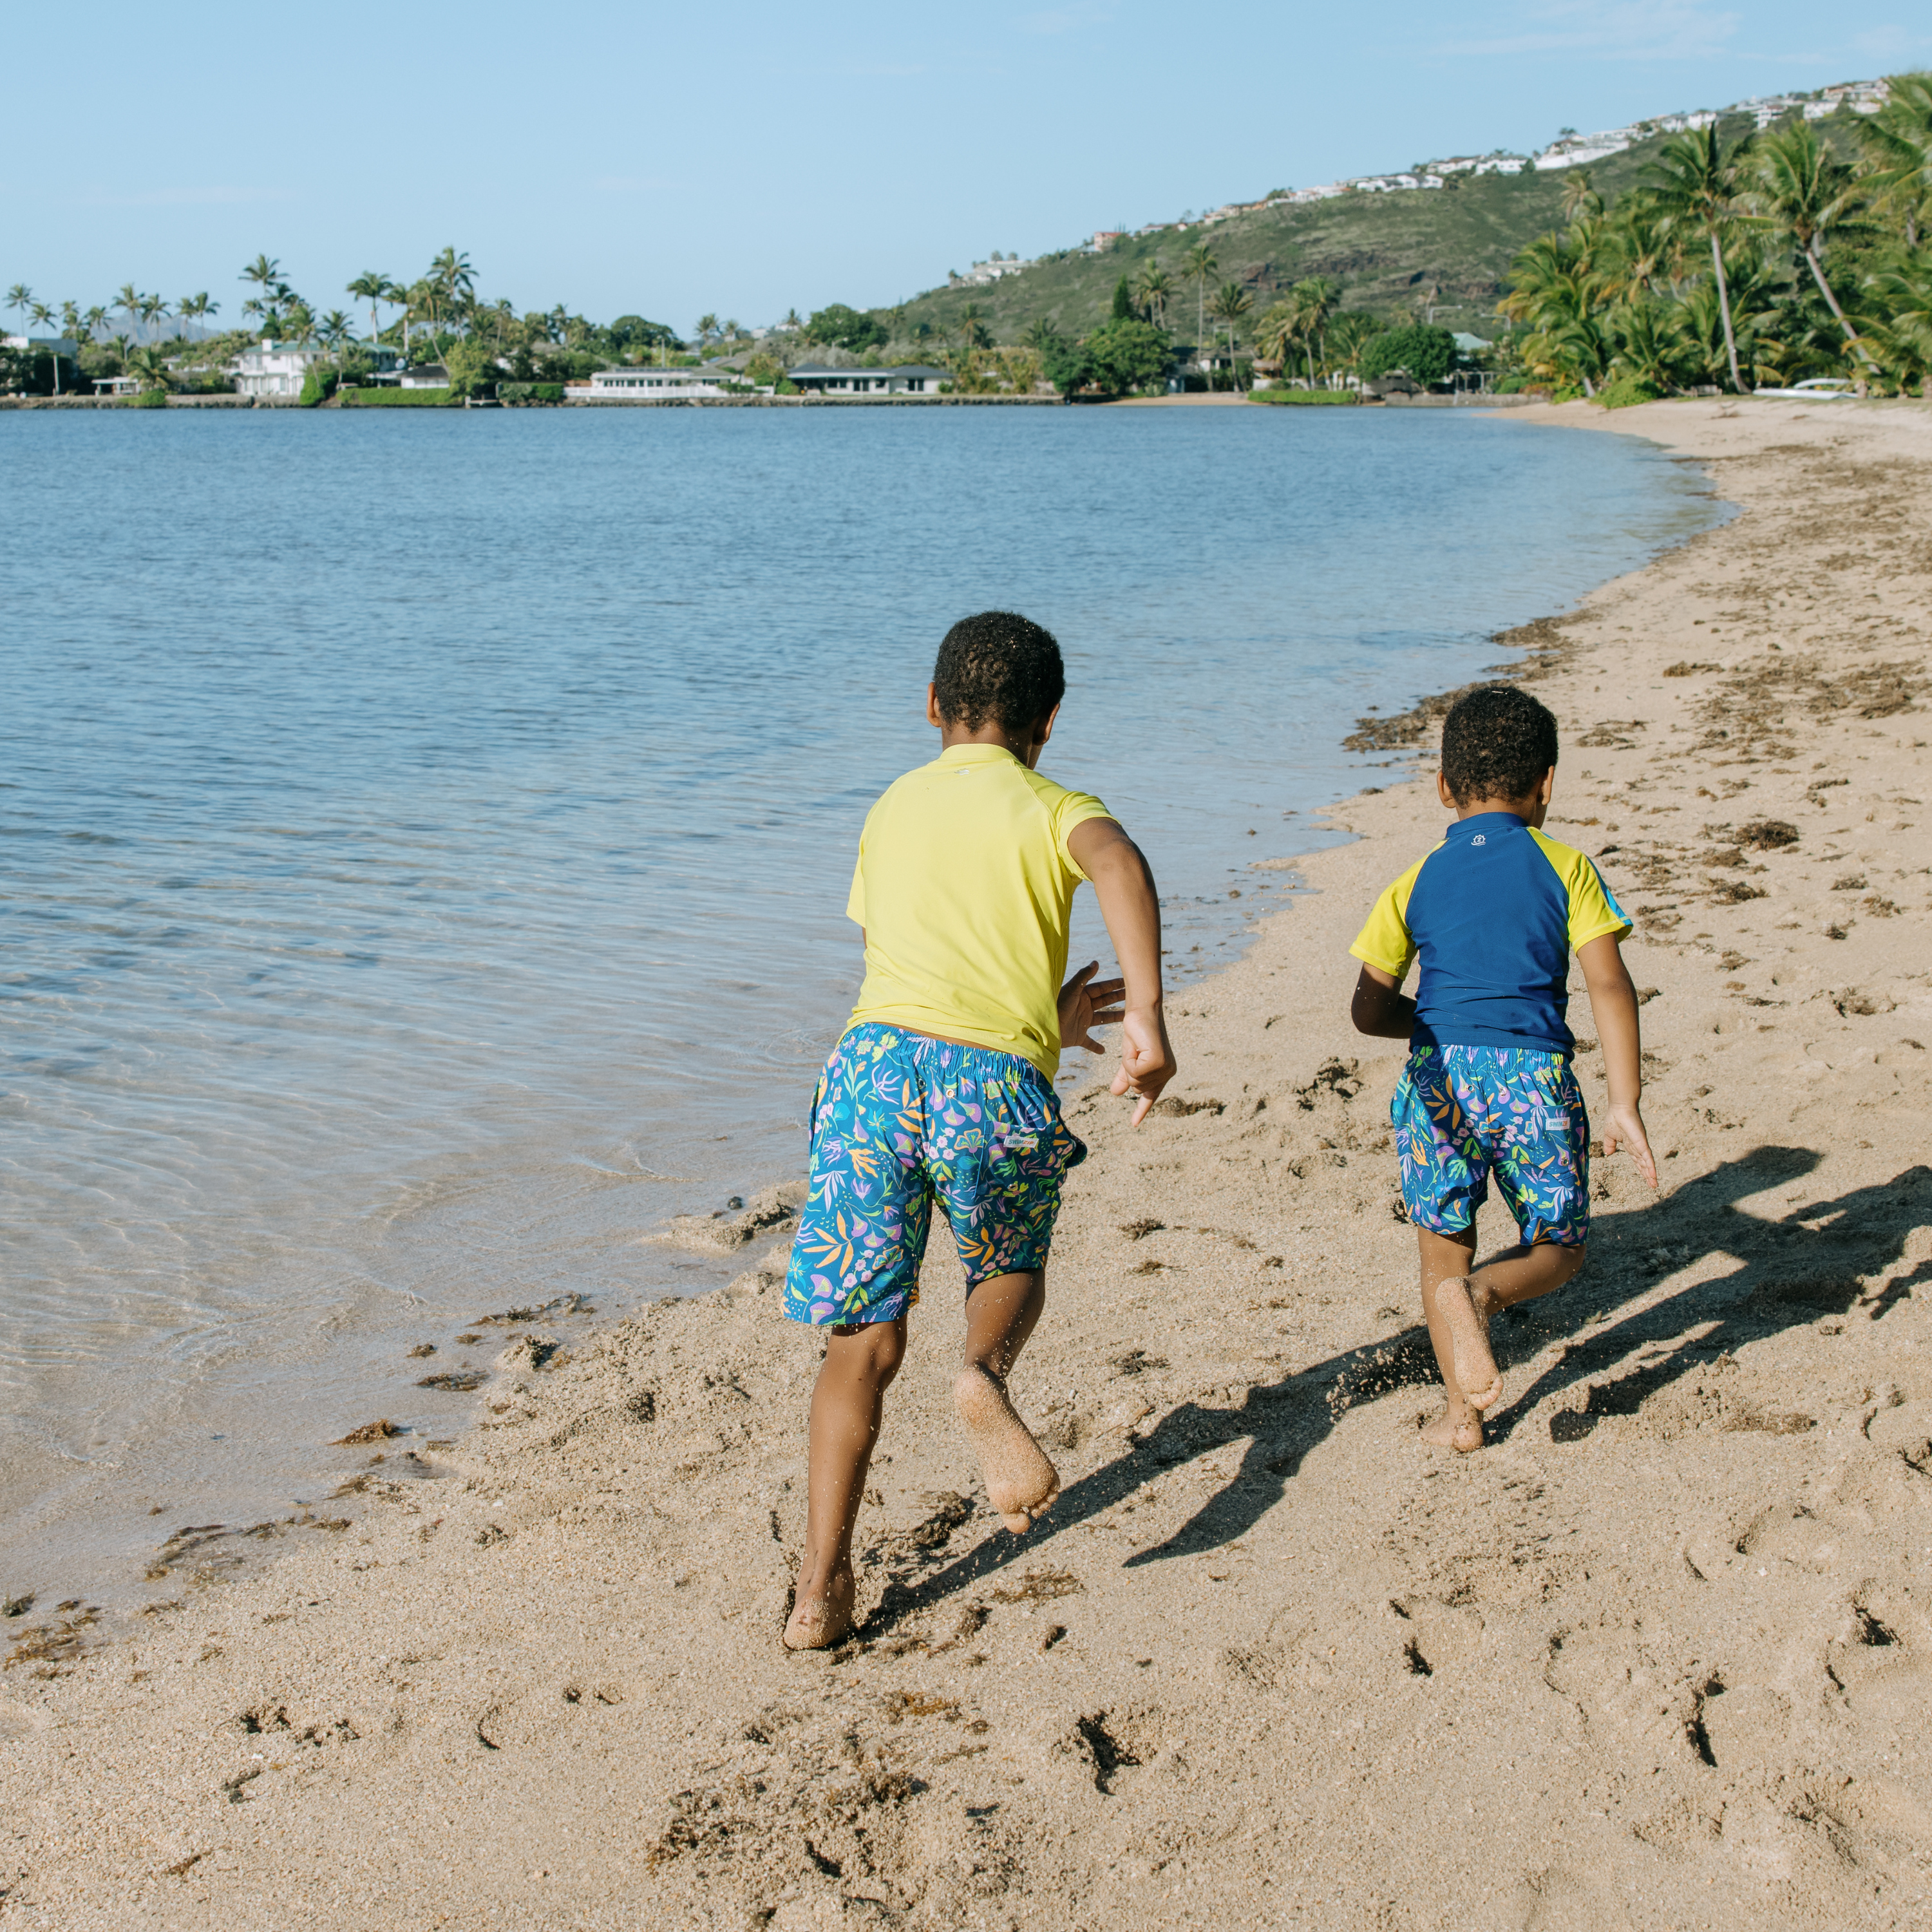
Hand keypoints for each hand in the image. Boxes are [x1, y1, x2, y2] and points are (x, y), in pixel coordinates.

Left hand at [1058, 961, 1125, 1054]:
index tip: (1127, 981)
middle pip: (1105, 1002)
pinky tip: (1104, 1051)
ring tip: (1128, 1019)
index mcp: (1082, 995)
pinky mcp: (1078, 1037)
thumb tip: (1096, 962)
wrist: (1043, 1028)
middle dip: (1118, 998)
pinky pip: (1089, 1042)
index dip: (1114, 985)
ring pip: (1102, 1019)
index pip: (1102, 988)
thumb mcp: (1071, 990)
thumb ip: (1083, 977)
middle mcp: (1083, 1008)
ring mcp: (1081, 1023)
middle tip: (1134, 996)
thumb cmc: (1056, 1007)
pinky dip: (1096, 1046)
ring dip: (1114, 1018)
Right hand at [1110, 1005, 1176, 1127]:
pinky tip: (1136, 1047)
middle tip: (1133, 1051)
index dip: (1141, 1110)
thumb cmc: (1136, 1033)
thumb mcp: (1128, 1058)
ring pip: (1135, 1081)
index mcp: (1163, 1073)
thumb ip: (1124, 1076)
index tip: (1134, 1124)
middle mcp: (1167, 1072)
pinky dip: (1128, 1060)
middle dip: (1128, 1070)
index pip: (1150, 1096)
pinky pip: (1134, 1072)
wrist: (1141, 1012)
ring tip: (1136, 1047)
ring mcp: (1165, 1068)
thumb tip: (1115, 1093)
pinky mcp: (1158, 1062)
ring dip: (1128, 1064)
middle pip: (1137, 1088)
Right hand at [1603, 1099, 1657, 1188]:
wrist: (1619, 1108)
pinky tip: (1653, 1175)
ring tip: (1654, 1184)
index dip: (1641, 1169)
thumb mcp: (1609, 1135)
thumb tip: (1608, 1154)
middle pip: (1643, 1164)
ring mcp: (1641, 1145)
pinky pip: (1647, 1157)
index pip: (1637, 1160)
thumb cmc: (1614, 1118)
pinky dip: (1650, 1167)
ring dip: (1650, 1174)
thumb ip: (1609, 1144)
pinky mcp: (1642, 1143)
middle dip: (1647, 1174)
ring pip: (1647, 1163)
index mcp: (1630, 1145)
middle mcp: (1638, 1146)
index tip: (1645, 1178)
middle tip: (1653, 1185)